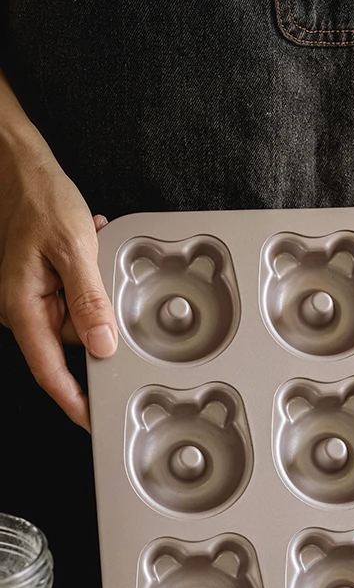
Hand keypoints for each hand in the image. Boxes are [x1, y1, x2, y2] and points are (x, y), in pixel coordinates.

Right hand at [0, 126, 116, 429]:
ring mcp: (27, 297)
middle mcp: (19, 308)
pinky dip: (84, 278)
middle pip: (68, 344)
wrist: (16, 164)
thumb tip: (102, 346)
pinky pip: (69, 296)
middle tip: (102, 282)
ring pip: (73, 318)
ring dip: (90, 292)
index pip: (50, 373)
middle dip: (95, 322)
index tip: (95, 423)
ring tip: (89, 251)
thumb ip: (89, 302)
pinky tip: (86, 247)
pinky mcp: (35, 284)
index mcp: (21, 308)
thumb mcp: (74, 249)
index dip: (75, 402)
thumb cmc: (37, 197)